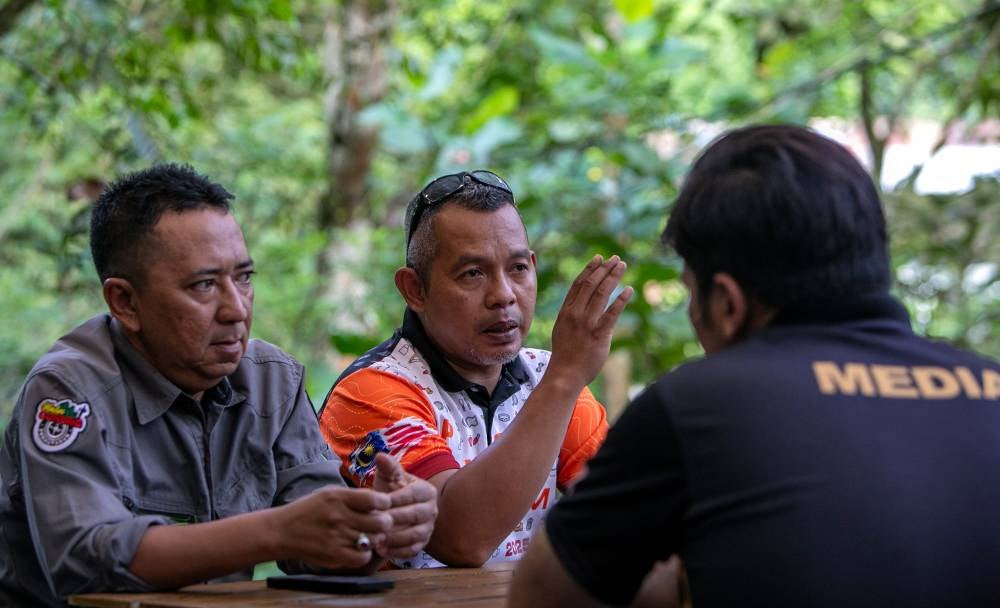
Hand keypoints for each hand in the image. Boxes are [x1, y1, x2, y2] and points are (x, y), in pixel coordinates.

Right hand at [270, 485, 393, 569]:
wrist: (282, 531)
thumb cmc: (309, 510)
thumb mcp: (329, 493)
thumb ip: (354, 496)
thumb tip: (380, 500)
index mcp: (339, 497)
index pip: (376, 499)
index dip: (385, 503)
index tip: (383, 506)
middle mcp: (339, 516)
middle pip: (381, 522)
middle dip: (385, 523)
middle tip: (381, 524)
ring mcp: (337, 537)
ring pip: (374, 540)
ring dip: (376, 538)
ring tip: (370, 536)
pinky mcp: (334, 555)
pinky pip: (363, 557)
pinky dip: (365, 554)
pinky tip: (359, 549)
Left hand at [372, 453, 437, 557]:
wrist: (393, 510)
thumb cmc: (390, 490)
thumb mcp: (388, 477)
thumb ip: (387, 467)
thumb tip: (380, 456)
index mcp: (426, 491)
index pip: (413, 494)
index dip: (396, 498)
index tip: (378, 502)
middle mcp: (432, 510)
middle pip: (414, 515)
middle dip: (394, 519)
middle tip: (375, 523)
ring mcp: (429, 528)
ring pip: (414, 535)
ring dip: (395, 538)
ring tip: (376, 539)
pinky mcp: (422, 544)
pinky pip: (412, 550)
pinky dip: (397, 552)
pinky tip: (381, 550)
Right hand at [547, 255, 632, 387]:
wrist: (563, 375)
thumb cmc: (564, 355)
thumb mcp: (562, 329)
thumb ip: (571, 316)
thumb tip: (581, 306)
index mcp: (566, 311)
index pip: (578, 284)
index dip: (590, 269)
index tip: (599, 259)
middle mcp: (575, 313)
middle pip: (591, 284)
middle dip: (604, 268)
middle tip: (616, 259)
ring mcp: (586, 323)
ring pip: (601, 293)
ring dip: (613, 277)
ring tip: (622, 266)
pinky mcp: (598, 334)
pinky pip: (612, 313)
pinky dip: (621, 299)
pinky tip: (629, 290)